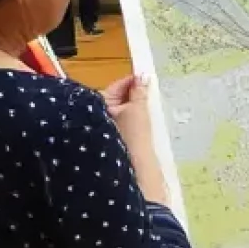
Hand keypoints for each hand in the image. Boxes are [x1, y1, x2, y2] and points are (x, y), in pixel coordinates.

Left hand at [103, 75, 169, 203]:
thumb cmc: (133, 138)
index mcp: (97, 106)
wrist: (134, 171)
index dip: (132, 80)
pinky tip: (145, 120)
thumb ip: (139, 91)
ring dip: (135, 106)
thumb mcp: (138, 110)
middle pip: (118, 98)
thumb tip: (142, 76)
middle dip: (134, 93)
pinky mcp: (113, 140)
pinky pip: (124, 122)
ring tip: (150, 103)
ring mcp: (105, 129)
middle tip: (151, 89)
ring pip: (122, 110)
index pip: (116, 86)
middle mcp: (97, 117)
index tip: (147, 76)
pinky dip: (134, 118)